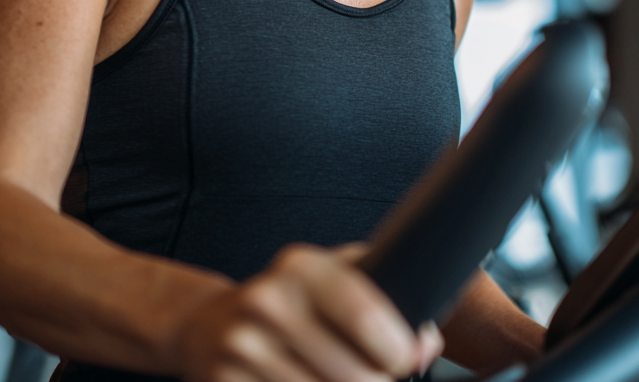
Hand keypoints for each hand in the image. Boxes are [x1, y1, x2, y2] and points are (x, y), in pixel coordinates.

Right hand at [173, 243, 443, 381]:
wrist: (210, 326)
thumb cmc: (292, 301)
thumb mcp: (332, 277)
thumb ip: (386, 292)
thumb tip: (428, 340)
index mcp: (300, 266)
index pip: (365, 315)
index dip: (398, 348)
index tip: (407, 357)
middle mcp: (269, 302)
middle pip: (354, 375)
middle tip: (380, 376)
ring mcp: (244, 349)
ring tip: (346, 378)